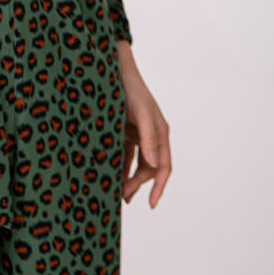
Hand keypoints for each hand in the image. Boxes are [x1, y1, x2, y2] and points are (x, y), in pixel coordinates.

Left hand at [116, 41, 171, 207]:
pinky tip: (110, 174)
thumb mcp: (141, 113)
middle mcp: (151, 135)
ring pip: (136, 163)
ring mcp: (138, 133)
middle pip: (148, 168)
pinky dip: (119, 165)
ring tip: (116, 192)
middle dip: (138, 184)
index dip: (158, 187)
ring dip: (128, 177)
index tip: (151, 204)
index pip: (163, 166)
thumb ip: (148, 138)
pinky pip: (124, 153)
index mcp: (160, 132)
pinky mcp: (124, 130)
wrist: (113, 69)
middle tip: (123, 197)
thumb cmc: (130, 89)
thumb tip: (154, 164)